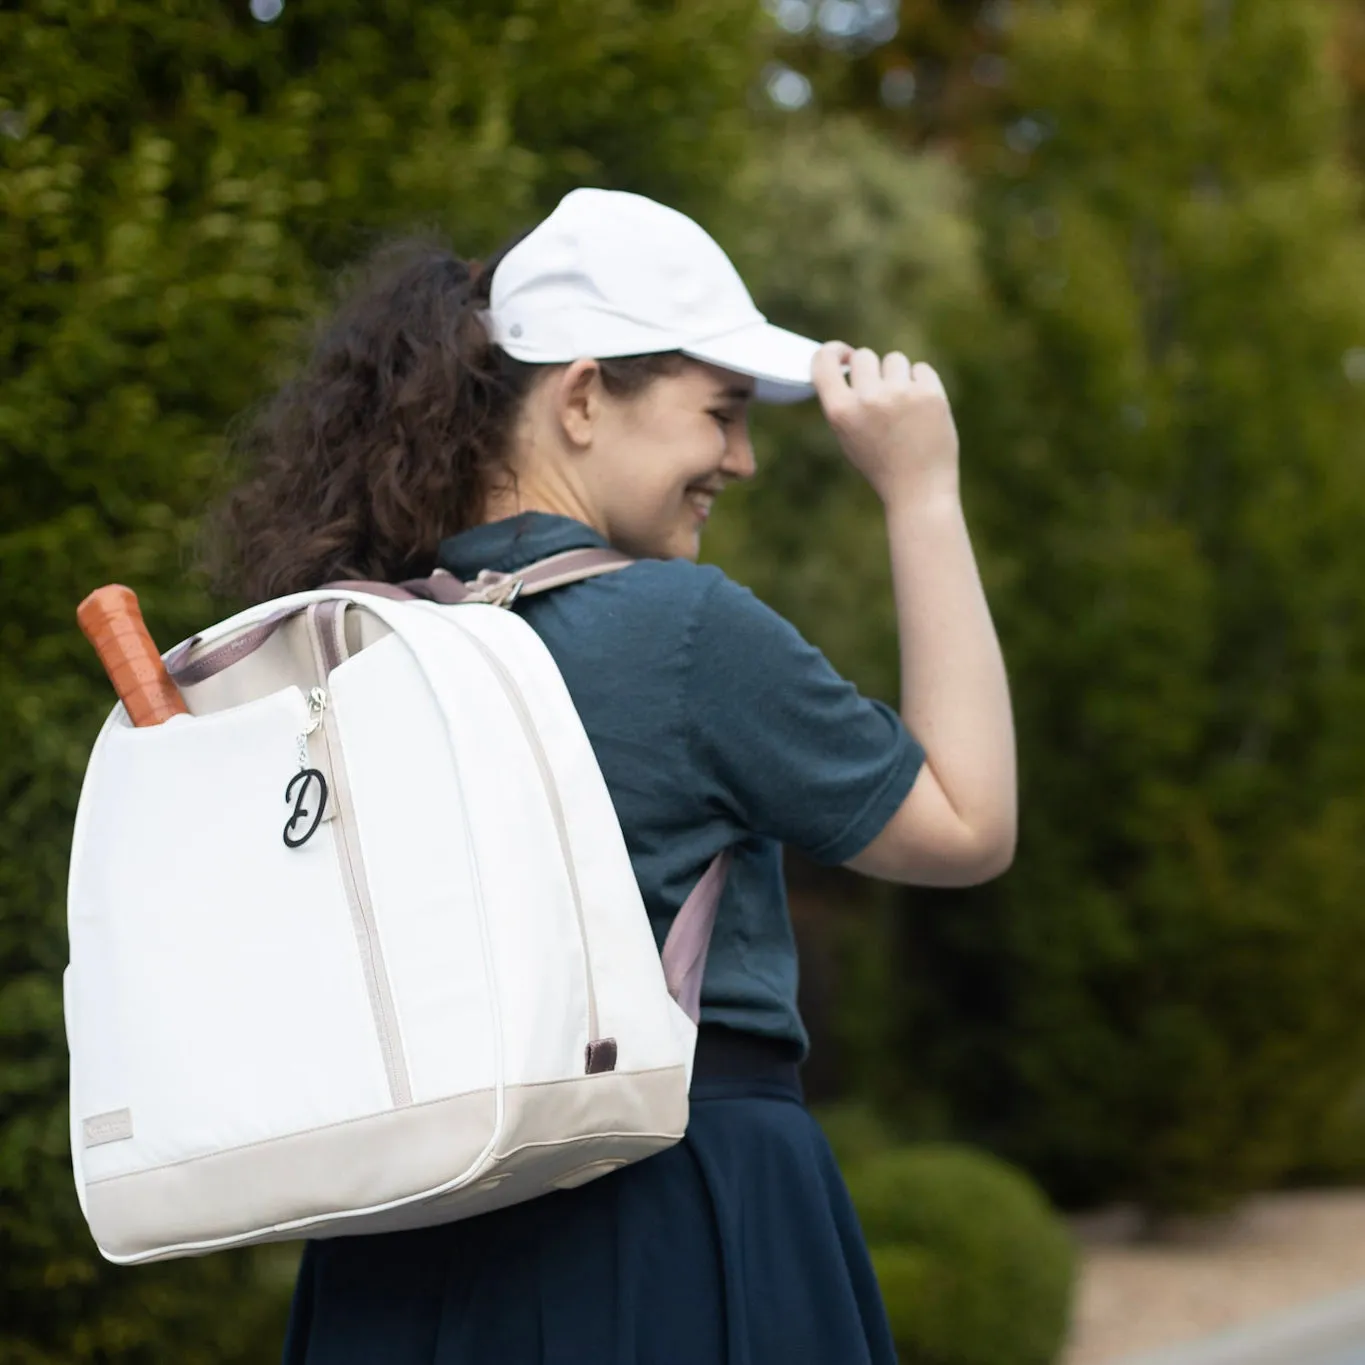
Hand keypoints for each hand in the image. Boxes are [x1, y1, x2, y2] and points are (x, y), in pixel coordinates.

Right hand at [811, 341, 959, 506]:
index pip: (823, 361)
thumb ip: (844, 400)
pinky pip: (921, 369)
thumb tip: (848, 359)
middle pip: (863, 356)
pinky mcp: (930, 394)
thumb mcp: (848, 436)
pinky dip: (922, 384)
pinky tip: (921, 411)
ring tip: (903, 408)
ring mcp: (901, 394)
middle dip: (871, 370)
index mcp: (840, 412)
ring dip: (898, 376)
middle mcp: (868, 399)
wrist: (919, 489)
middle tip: (881, 396)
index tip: (843, 354)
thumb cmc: (881, 464)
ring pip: (894, 359)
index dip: (832, 352)